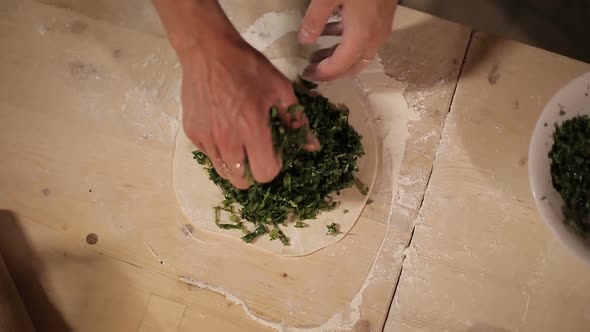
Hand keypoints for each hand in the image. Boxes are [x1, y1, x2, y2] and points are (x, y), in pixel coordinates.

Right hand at [178, 38, 319, 188]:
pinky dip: (219, 152)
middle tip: (256, 152)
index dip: (273, 166)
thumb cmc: (248, 67)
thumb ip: (297, 121)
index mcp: (252, 129)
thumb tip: (312, 146)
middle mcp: (227, 140)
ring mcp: (207, 139)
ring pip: (224, 173)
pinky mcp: (193, 134)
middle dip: (253, 172)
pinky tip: (224, 132)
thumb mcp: (280, 89)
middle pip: (242, 182)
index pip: (264, 173)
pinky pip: (209, 157)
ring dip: (236, 165)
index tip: (274, 151)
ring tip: (240, 144)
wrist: (208, 51)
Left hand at [299, 0, 397, 80]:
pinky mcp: (383, 18)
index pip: (340, 66)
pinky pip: (365, 40)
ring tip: (317, 55)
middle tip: (312, 71)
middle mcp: (375, 38)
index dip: (323, 74)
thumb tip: (304, 41)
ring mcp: (381, 28)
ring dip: (339, 58)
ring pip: (360, 55)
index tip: (306, 74)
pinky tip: (331, 33)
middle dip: (332, 72)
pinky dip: (347, 43)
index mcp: (361, 35)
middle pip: (353, 67)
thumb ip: (315, 19)